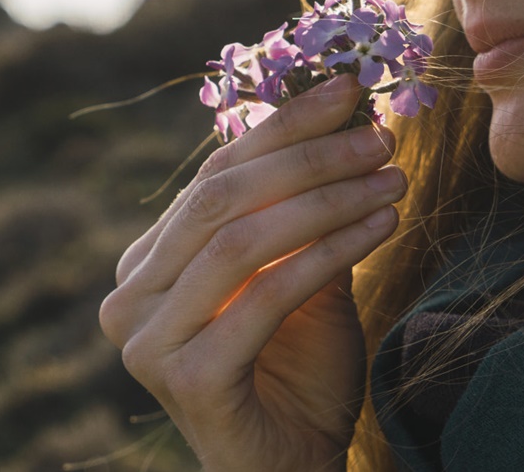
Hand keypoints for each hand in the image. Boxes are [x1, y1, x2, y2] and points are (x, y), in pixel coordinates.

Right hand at [99, 73, 404, 471]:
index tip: (349, 90)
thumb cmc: (299, 373)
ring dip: (327, 199)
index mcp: (149, 262)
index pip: (214, 174)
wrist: (294, 467)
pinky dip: (329, 252)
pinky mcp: (186, 377)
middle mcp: (130, 294)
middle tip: (379, 136)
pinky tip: (381, 226)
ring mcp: (147, 339)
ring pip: (241, 239)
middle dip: (309, 156)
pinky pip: (266, 295)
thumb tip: (349, 119)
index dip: (282, 126)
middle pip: (221, 197)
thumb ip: (307, 213)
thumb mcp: (304, 278)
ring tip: (392, 179)